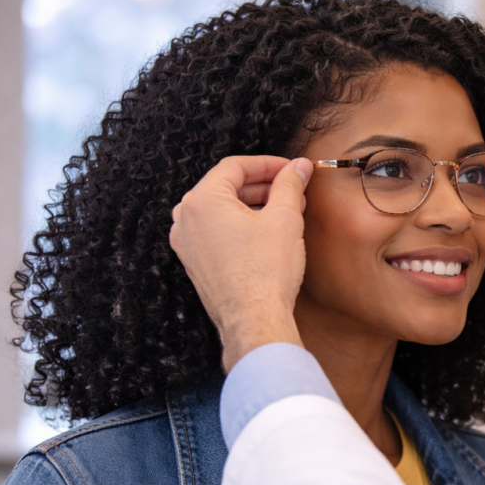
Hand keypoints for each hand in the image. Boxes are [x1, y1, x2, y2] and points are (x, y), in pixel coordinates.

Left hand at [169, 156, 312, 371]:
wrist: (253, 320)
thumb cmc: (265, 272)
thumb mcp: (285, 218)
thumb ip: (290, 185)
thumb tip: (299, 167)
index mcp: (202, 201)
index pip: (235, 167)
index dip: (268, 164)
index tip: (291, 169)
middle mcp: (185, 219)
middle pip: (226, 187)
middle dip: (262, 184)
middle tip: (291, 188)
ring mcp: (187, 243)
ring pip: (221, 210)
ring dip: (252, 205)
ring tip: (284, 210)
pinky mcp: (195, 263)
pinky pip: (216, 232)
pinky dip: (240, 225)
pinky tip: (266, 233)